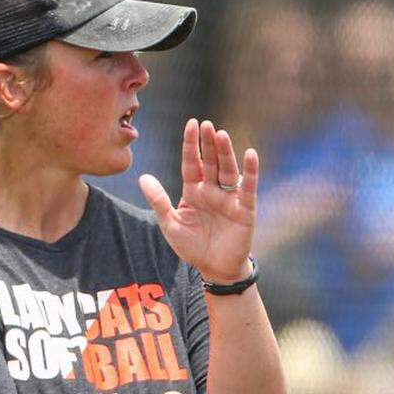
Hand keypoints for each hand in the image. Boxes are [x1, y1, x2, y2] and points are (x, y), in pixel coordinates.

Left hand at [139, 119, 257, 283]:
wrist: (214, 269)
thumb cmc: (192, 247)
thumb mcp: (171, 225)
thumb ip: (158, 201)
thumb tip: (143, 177)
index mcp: (194, 191)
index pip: (192, 163)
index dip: (191, 145)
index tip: (191, 124)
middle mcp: (212, 190)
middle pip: (211, 162)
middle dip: (208, 144)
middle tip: (206, 124)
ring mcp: (229, 198)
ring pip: (228, 170)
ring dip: (225, 153)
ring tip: (221, 134)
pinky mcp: (245, 209)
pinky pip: (248, 187)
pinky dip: (251, 171)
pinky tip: (251, 154)